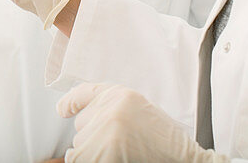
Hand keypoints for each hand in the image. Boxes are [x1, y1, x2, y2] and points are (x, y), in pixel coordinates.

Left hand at [58, 83, 228, 162]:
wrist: (184, 159)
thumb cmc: (163, 140)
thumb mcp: (137, 110)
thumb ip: (110, 106)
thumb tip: (74, 114)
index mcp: (119, 93)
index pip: (84, 91)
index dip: (70, 102)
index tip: (63, 110)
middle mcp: (111, 106)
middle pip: (81, 124)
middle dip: (92, 136)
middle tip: (119, 143)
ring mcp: (107, 128)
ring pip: (79, 143)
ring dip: (91, 151)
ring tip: (119, 152)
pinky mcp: (106, 151)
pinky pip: (78, 157)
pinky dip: (86, 160)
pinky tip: (107, 158)